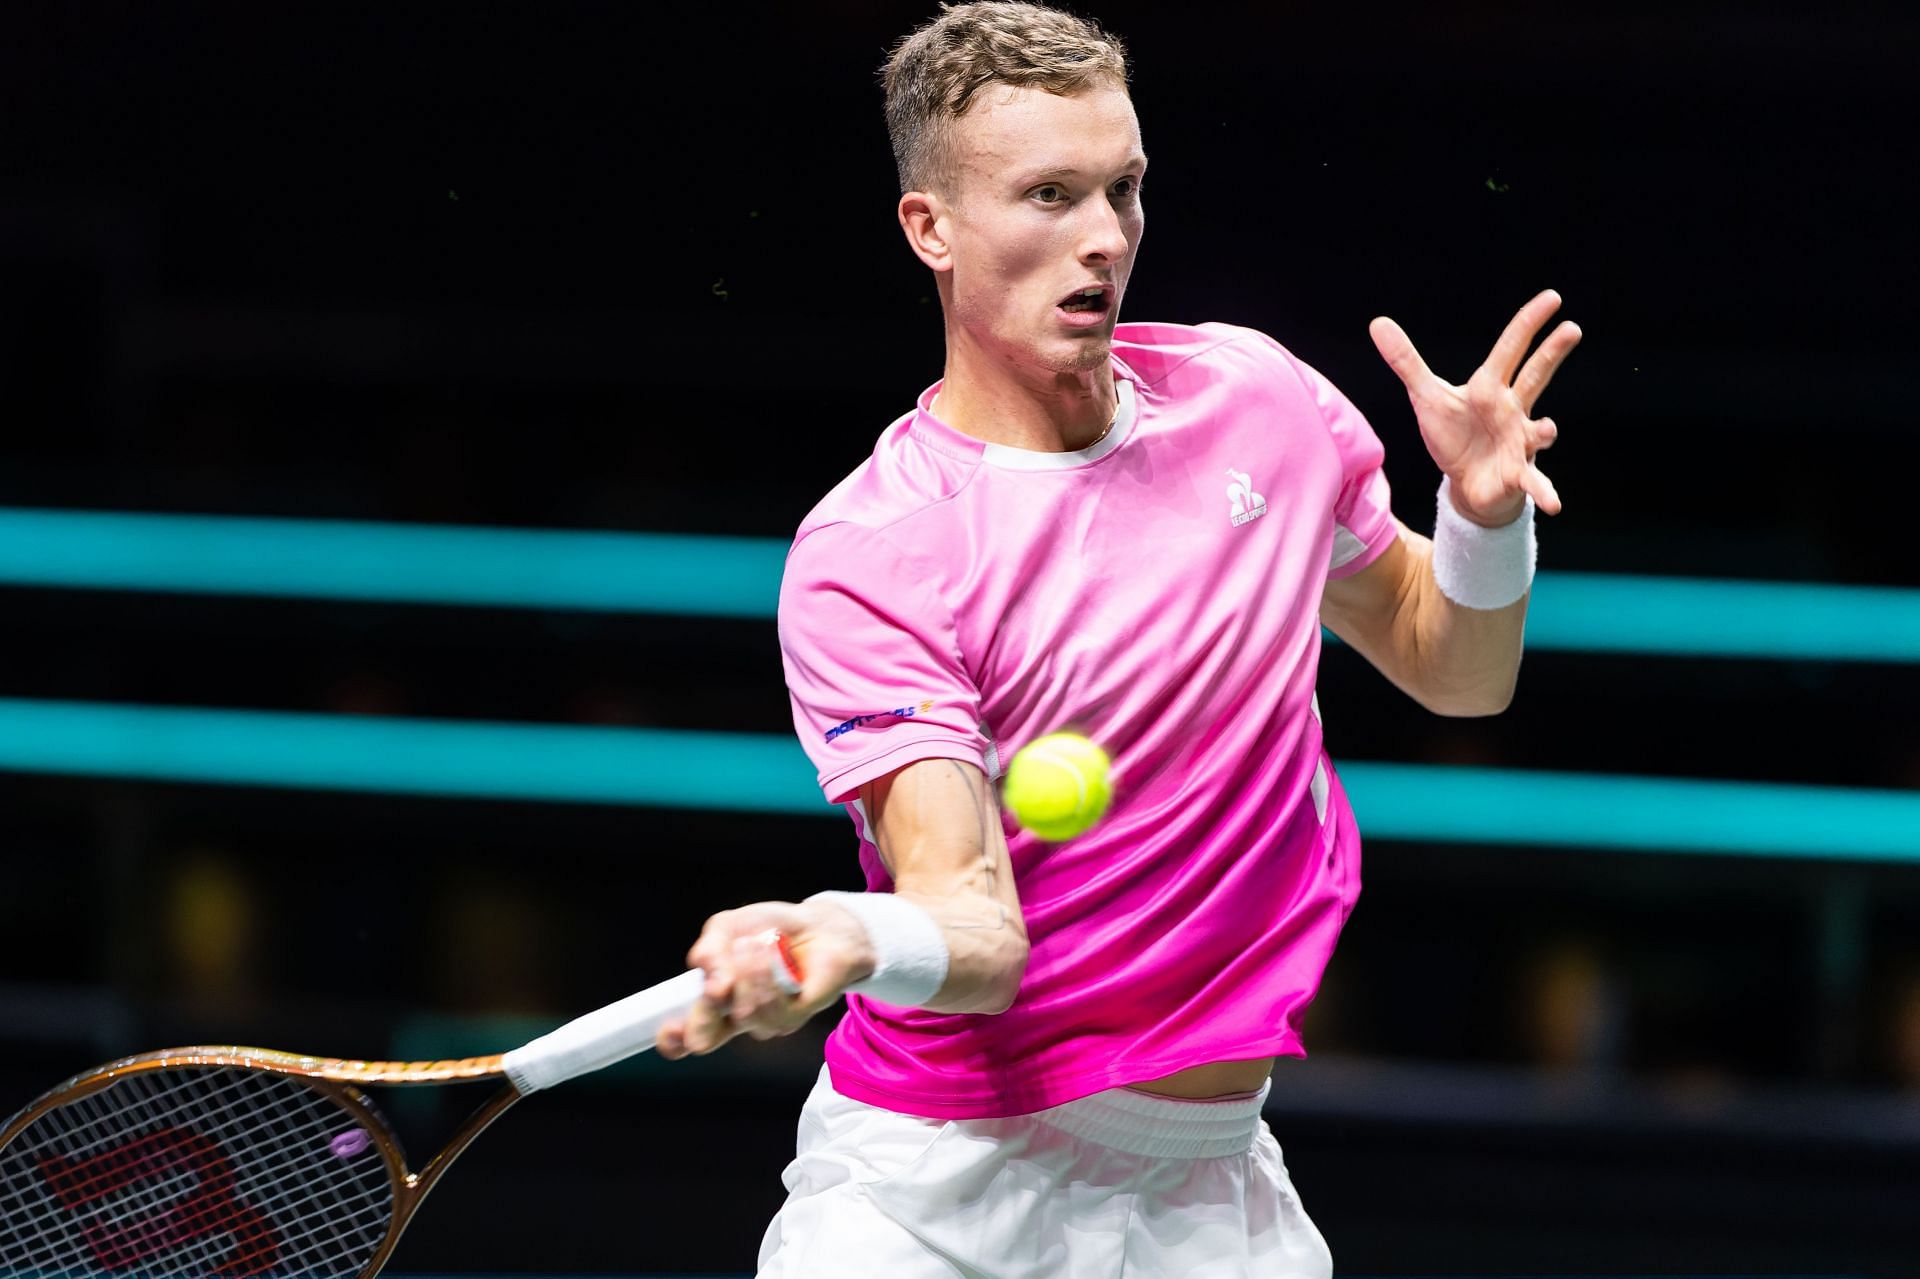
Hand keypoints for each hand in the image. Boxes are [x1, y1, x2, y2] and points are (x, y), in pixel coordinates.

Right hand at [655, 898, 874, 1058]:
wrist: (817, 924)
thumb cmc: (771, 928)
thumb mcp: (728, 928)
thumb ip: (709, 947)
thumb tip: (700, 966)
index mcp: (714, 1001)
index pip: (686, 1034)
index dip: (673, 1040)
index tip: (669, 1030)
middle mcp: (736, 1017)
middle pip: (708, 1036)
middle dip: (708, 1011)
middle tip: (717, 986)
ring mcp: (765, 1020)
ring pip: (743, 1014)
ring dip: (747, 975)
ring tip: (756, 944)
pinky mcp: (794, 1016)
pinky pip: (773, 1008)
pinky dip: (769, 975)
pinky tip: (772, 953)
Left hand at [1370, 289, 1579, 526]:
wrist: (1467, 482)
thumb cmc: (1454, 435)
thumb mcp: (1427, 396)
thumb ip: (1406, 361)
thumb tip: (1378, 322)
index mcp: (1490, 388)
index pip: (1510, 349)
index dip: (1528, 323)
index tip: (1553, 298)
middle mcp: (1511, 409)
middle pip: (1535, 376)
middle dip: (1551, 354)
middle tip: (1573, 329)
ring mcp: (1518, 441)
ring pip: (1538, 431)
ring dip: (1544, 431)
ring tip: (1548, 430)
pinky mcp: (1517, 473)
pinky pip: (1534, 481)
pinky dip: (1544, 491)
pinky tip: (1554, 504)